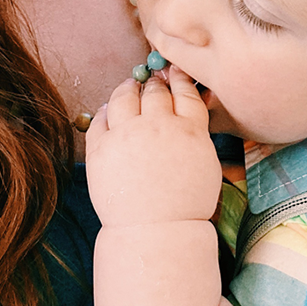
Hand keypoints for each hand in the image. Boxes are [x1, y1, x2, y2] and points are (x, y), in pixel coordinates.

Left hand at [85, 66, 222, 228]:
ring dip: (128, 88)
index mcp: (188, 129)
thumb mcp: (206, 163)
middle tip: (151, 81)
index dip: (178, 78)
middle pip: (153, 90)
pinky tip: (110, 112)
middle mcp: (157, 126)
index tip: (174, 73)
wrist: (156, 232)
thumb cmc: (186, 203)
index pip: (184, 90)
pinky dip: (105, 111)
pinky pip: (100, 119)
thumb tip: (188, 105)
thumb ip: (196, 131)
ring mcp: (126, 136)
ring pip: (124, 96)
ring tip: (129, 88)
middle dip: (153, 82)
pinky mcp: (101, 149)